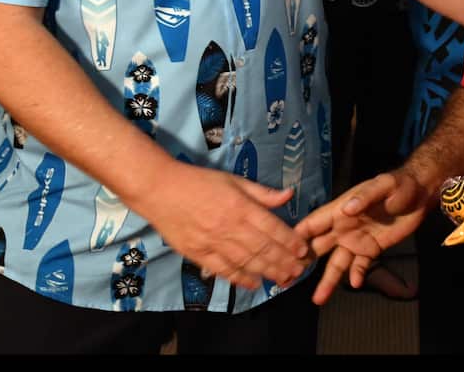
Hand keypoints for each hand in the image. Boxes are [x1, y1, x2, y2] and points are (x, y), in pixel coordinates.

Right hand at [138, 160, 312, 291]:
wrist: (160, 190)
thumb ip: (261, 192)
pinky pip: (224, 270)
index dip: (290, 241)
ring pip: (247, 262)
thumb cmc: (199, 181)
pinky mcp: (199, 254)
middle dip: (284, 261)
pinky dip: (241, 279)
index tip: (303, 249)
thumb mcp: (233, 180)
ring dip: (268, 272)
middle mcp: (230, 227)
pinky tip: (255, 284)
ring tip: (284, 279)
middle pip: (263, 249)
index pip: (272, 228)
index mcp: (240, 207)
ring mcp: (214, 243)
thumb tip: (289, 195)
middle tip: (299, 270)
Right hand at [295, 169, 429, 304]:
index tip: (281, 250)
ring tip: (318, 299)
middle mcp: (343, 227)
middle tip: (287, 279)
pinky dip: (356, 275)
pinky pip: (360, 265)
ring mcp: (357, 239)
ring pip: (337, 262)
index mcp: (341, 210)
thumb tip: (346, 208)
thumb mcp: (384, 186)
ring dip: (328, 280)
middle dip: (303, 262)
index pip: (314, 223)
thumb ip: (365, 196)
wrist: (420, 194)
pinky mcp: (372, 249)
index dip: (297, 235)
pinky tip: (355, 284)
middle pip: (318, 247)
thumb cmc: (400, 185)